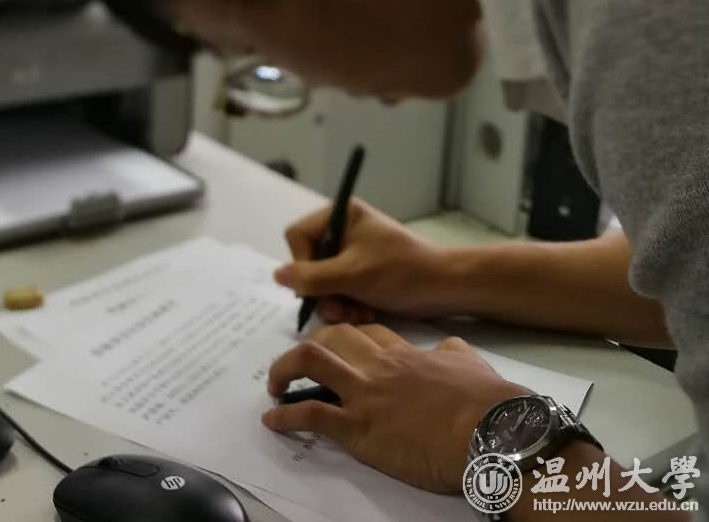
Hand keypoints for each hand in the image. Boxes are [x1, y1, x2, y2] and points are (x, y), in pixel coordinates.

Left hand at [262, 324, 527, 492]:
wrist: (491, 430)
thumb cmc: (487, 403)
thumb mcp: (471, 366)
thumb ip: (454, 355)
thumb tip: (449, 348)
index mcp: (405, 355)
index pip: (365, 332)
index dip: (344, 336)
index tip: (334, 346)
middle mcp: (379, 367)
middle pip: (331, 338)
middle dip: (307, 347)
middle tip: (297, 365)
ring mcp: (365, 394)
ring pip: (310, 361)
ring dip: (283, 370)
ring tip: (274, 385)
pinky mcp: (357, 427)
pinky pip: (310, 413)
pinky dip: (285, 416)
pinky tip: (272, 421)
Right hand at [274, 199, 453, 323]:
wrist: (445, 288)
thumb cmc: (402, 272)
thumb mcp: (353, 274)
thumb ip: (312, 276)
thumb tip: (277, 276)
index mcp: (340, 216)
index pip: (297, 237)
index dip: (302, 264)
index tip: (320, 284)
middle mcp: (342, 232)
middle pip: (307, 264)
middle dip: (323, 292)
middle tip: (340, 309)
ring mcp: (350, 256)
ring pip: (320, 285)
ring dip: (336, 305)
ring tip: (357, 314)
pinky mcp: (359, 276)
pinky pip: (337, 293)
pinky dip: (348, 307)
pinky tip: (366, 314)